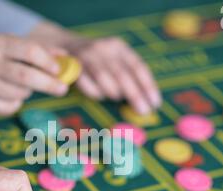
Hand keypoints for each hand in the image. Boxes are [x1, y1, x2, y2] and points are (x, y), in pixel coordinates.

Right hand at [0, 34, 67, 115]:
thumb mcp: (2, 42)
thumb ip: (33, 49)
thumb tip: (64, 58)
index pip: (29, 52)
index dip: (48, 63)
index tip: (59, 71)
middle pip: (26, 77)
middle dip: (49, 84)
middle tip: (62, 89)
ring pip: (18, 94)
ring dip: (28, 92)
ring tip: (23, 86)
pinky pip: (7, 107)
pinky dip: (15, 103)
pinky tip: (9, 95)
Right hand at [29, 22, 162, 114]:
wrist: (67, 46)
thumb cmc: (97, 60)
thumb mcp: (115, 60)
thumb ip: (129, 76)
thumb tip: (146, 102)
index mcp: (119, 46)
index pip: (138, 66)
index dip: (148, 86)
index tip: (155, 103)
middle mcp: (104, 48)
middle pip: (122, 74)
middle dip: (135, 95)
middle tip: (144, 111)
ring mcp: (87, 56)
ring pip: (104, 79)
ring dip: (113, 93)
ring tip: (116, 98)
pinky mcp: (73, 66)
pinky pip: (87, 86)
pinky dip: (95, 93)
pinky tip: (99, 94)